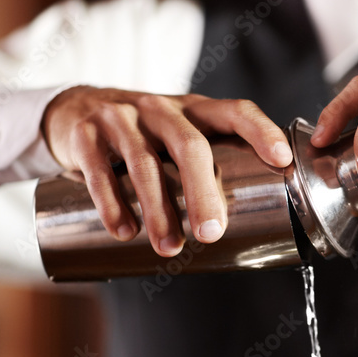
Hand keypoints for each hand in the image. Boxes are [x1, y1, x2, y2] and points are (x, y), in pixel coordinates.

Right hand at [41, 87, 292, 255]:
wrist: (75, 109)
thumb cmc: (145, 134)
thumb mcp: (179, 135)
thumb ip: (209, 164)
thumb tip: (252, 223)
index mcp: (194, 109)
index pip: (235, 111)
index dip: (261, 131)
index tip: (282, 159)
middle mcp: (160, 108)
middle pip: (188, 145)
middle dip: (202, 192)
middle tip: (211, 233)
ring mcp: (121, 118)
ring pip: (143, 163)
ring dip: (157, 210)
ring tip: (169, 247)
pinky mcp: (85, 134)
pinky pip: (99, 170)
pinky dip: (111, 203)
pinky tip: (124, 231)